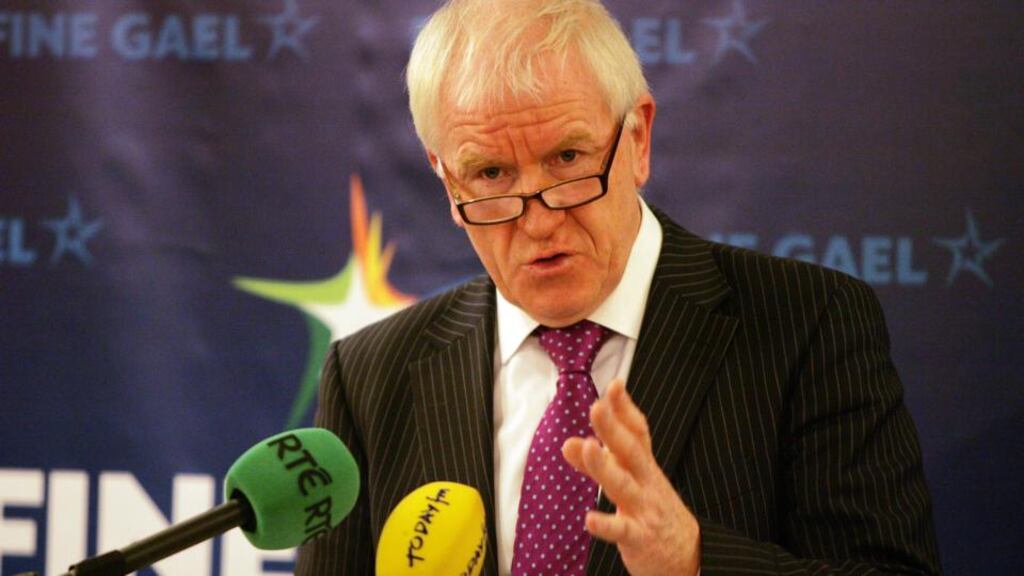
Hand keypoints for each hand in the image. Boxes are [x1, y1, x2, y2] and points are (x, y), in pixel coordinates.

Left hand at [562, 379, 700, 575]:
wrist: (690, 556)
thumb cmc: (653, 512)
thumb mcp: (629, 483)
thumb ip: (598, 463)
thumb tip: (568, 443)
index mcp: (645, 467)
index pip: (637, 432)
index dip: (625, 409)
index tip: (614, 385)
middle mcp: (647, 482)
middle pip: (631, 451)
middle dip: (613, 428)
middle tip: (596, 407)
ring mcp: (645, 509)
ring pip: (623, 485)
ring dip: (604, 466)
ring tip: (586, 447)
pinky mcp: (640, 538)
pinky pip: (622, 530)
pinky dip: (606, 524)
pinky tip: (589, 518)